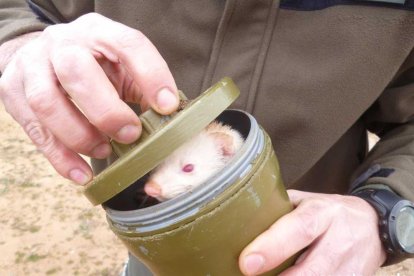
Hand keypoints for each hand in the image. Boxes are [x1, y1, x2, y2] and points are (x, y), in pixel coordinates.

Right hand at [0, 13, 178, 183]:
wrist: (46, 53)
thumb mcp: (122, 65)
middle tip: (129, 135)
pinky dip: (60, 157)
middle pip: (76, 71)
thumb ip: (143, 86)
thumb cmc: (95, 64)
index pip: (127, 44)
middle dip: (106, 111)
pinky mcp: (13, 92)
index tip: (168, 106)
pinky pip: (34, 129)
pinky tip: (81, 174)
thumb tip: (169, 118)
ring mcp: (33, 66)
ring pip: (46, 101)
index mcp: (99, 31)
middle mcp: (62, 43)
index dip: (151, 75)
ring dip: (79, 135)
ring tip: (103, 151)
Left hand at [239, 190, 386, 274]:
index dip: (272, 247)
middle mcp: (340, 240)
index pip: (298, 229)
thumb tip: (240, 220)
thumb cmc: (326, 212)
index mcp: (323, 212)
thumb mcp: (304, 202)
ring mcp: (352, 267)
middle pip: (312, 269)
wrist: (372, 226)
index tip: (247, 263)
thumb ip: (277, 211)